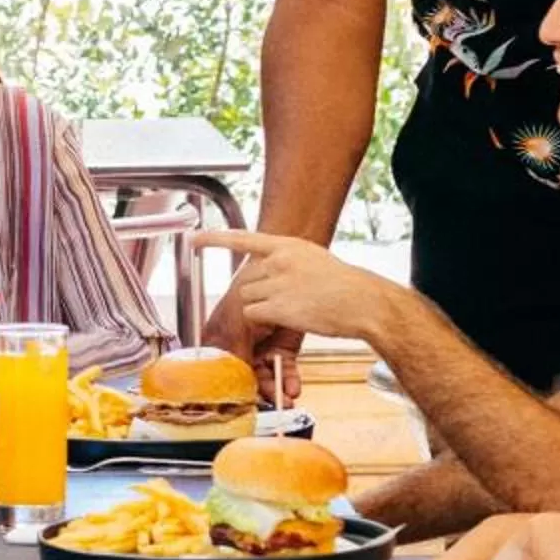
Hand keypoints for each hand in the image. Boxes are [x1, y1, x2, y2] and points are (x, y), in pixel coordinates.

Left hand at [195, 229, 408, 348]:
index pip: (244, 238)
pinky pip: (253, 314)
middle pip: (246, 279)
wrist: (363, 302)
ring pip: (247, 297)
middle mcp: (280, 260)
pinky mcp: (279, 306)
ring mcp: (278, 283)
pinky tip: (286, 319)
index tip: (195, 238)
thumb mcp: (314, 259)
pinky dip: (263, 322)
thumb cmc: (345, 285)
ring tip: (290, 310)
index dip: (216, 239)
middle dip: (256, 294)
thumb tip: (269, 265)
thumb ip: (288, 260)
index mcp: (288, 246)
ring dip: (260, 309)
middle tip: (279, 303)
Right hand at [199, 286, 303, 404]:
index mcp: (218, 338)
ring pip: (265, 377)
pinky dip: (289, 380)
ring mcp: (260, 348)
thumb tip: (233, 379)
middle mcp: (238, 346)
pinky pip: (284, 371)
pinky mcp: (282, 349)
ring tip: (285, 398)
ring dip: (276, 389)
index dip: (228, 385)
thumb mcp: (236, 319)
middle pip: (244, 377)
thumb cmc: (251, 289)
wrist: (286, 277)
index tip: (238, 401)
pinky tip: (292, 387)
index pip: (219, 368)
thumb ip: (232, 350)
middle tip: (268, 403)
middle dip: (258, 391)